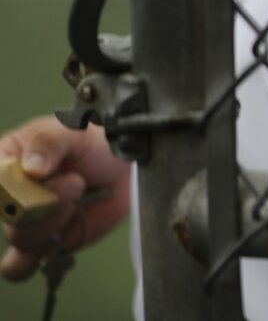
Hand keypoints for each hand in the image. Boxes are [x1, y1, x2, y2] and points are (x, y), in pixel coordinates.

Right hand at [0, 116, 131, 280]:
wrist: (127, 166)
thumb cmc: (95, 142)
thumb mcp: (73, 131)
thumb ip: (50, 143)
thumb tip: (32, 170)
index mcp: (7, 161)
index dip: (5, 188)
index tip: (33, 181)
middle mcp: (12, 195)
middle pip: (6, 212)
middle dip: (40, 203)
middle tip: (75, 181)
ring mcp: (29, 221)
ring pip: (20, 238)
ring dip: (50, 223)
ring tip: (79, 195)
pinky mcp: (47, 242)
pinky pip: (22, 266)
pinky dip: (30, 263)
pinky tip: (56, 243)